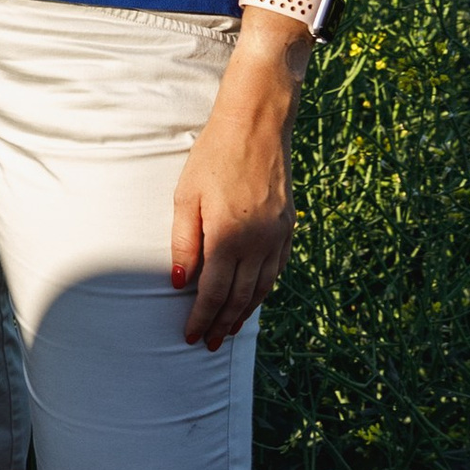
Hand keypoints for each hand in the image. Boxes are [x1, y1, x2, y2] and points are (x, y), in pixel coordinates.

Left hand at [170, 35, 303, 347]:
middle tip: (210, 344)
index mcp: (229, 237)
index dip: (202, 318)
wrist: (257, 125)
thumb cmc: (212, 157)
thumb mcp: (186, 197)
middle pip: (240, 297)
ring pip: (263, 287)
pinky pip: (277, 268)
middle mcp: (258, 242)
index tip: (191, 336)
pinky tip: (255, 297)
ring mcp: (277, 235)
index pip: (214, 292)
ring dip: (246, 312)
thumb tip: (181, 282)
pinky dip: (265, 289)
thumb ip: (183, 242)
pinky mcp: (288, 225)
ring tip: (230, 329)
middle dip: (223, 323)